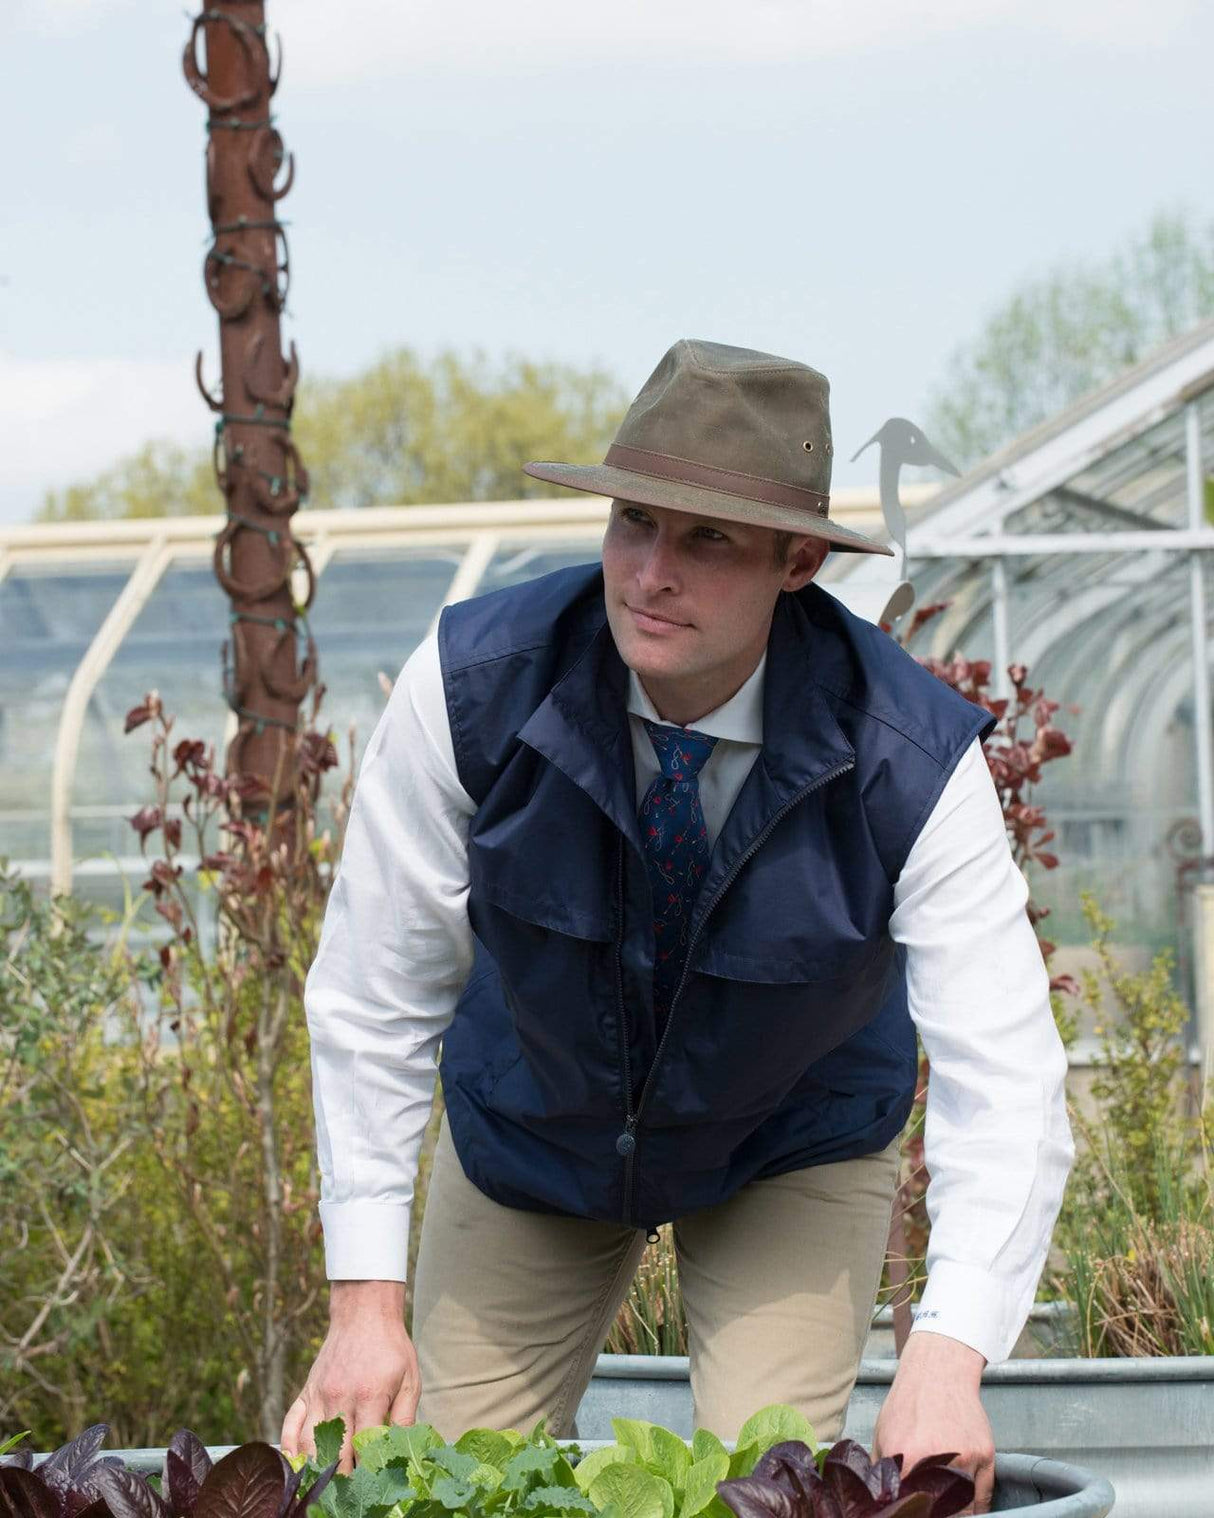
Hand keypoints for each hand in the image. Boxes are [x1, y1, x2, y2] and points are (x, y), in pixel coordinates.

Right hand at [281, 1281, 418, 1473]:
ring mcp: (319, 1395)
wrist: (364, 1312)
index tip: (369, 1489)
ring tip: (318, 1489)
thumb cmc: (391, 1348)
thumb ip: (405, 1418)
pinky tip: (293, 1465)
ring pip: (307, 1443)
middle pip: (333, 1451)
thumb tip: (403, 1450)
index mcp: (369, 1397)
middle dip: (337, 1479)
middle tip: (342, 1498)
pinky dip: (288, 1447)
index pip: (363, 1447)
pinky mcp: (306, 1391)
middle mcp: (340, 1398)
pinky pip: (290, 1424)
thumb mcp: (409, 1379)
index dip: (365, 1472)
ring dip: (312, 1468)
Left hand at [872, 1331, 993, 1514]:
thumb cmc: (908, 1402)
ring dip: (956, 1513)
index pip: (910, 1506)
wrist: (938, 1371)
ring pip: (964, 1509)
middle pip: (941, 1511)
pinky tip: (965, 1508)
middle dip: (935, 1512)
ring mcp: (966, 1458)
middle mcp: (939, 1459)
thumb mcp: (882, 1434)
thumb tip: (880, 1500)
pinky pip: (983, 1497)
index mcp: (907, 1457)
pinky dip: (975, 1507)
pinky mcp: (986, 1454)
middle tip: (930, 1508)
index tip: (913, 1509)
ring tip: (945, 1508)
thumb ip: (881, 1471)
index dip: (912, 1510)